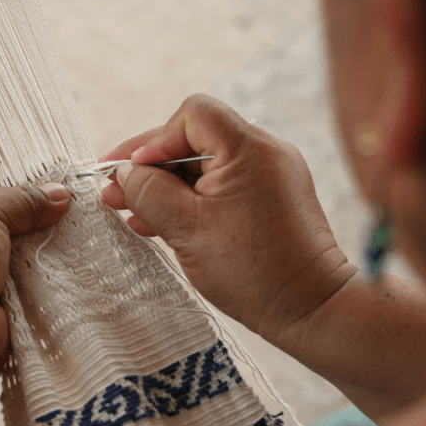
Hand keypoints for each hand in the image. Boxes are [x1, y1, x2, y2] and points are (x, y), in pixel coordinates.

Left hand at [0, 183, 70, 385]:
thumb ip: (19, 199)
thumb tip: (59, 196)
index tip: (12, 151)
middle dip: (18, 201)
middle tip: (54, 180)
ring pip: (11, 243)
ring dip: (34, 235)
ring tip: (68, 210)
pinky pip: (25, 274)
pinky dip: (42, 265)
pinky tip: (67, 246)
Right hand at [101, 94, 356, 348]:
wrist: (313, 310)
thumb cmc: (253, 271)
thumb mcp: (186, 229)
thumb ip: (149, 192)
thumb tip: (125, 173)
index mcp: (249, 148)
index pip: (193, 114)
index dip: (155, 139)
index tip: (133, 172)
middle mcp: (265, 152)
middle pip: (196, 139)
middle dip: (151, 166)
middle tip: (113, 192)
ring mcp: (272, 175)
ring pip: (206, 166)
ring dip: (166, 187)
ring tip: (131, 214)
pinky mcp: (272, 200)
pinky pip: (222, 187)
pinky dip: (191, 201)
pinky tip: (160, 223)